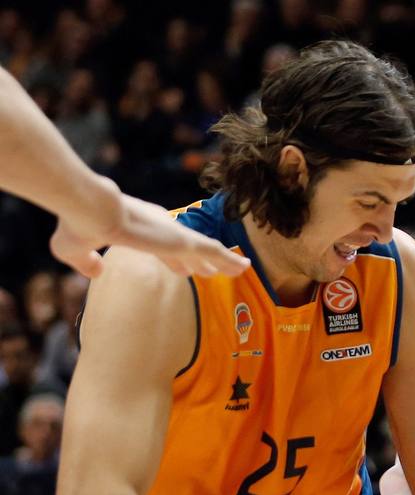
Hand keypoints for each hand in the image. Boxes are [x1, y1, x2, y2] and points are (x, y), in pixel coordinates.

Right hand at [50, 179, 249, 278]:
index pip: (163, 248)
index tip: (185, 270)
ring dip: (222, 261)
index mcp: (139, 230)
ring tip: (240, 269)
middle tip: (212, 272)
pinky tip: (246, 267)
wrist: (89, 209)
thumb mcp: (75, 249)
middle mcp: (161, 229)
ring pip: (207, 251)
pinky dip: (230, 260)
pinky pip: (215, 252)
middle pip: (188, 250)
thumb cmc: (79, 224)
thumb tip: (97, 272)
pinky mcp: (184, 240)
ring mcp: (174, 234)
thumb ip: (86, 263)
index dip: (176, 261)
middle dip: (201, 262)